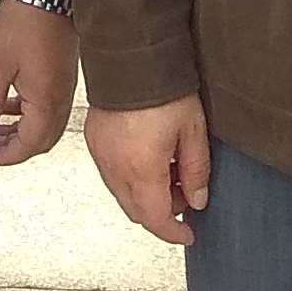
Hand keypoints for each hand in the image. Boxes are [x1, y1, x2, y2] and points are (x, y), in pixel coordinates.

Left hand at [0, 0, 79, 165]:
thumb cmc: (25, 20)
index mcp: (46, 101)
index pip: (28, 144)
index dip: (7, 156)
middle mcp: (61, 98)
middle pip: (41, 140)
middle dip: (14, 147)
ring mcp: (65, 86)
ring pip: (46, 124)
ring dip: (21, 131)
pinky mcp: (64, 73)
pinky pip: (49, 106)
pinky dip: (29, 114)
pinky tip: (11, 104)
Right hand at [86, 96, 211, 244]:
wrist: (131, 56)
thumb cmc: (163, 86)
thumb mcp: (193, 130)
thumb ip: (196, 171)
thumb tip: (197, 199)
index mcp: (141, 168)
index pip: (156, 219)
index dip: (174, 233)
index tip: (187, 234)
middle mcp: (115, 167)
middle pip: (137, 212)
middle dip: (162, 213)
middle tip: (184, 195)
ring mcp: (101, 155)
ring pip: (122, 195)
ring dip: (146, 196)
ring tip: (169, 172)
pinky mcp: (94, 141)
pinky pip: (111, 175)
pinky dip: (130, 179)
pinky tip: (149, 160)